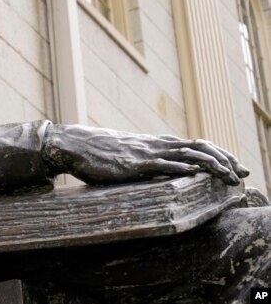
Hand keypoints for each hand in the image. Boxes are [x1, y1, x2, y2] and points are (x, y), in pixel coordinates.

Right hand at [42, 124, 248, 185]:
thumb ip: (144, 159)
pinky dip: (182, 167)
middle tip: (244, 172)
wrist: (76, 145)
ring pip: (186, 154)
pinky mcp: (133, 164)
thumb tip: (157, 170)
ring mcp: (145, 152)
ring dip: (211, 165)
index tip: (235, 164)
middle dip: (224, 159)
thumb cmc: (98, 152)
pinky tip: (197, 172)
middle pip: (198, 147)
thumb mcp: (126, 154)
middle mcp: (155, 144)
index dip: (218, 153)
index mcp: (154, 143)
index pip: (194, 145)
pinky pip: (162, 164)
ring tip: (230, 176)